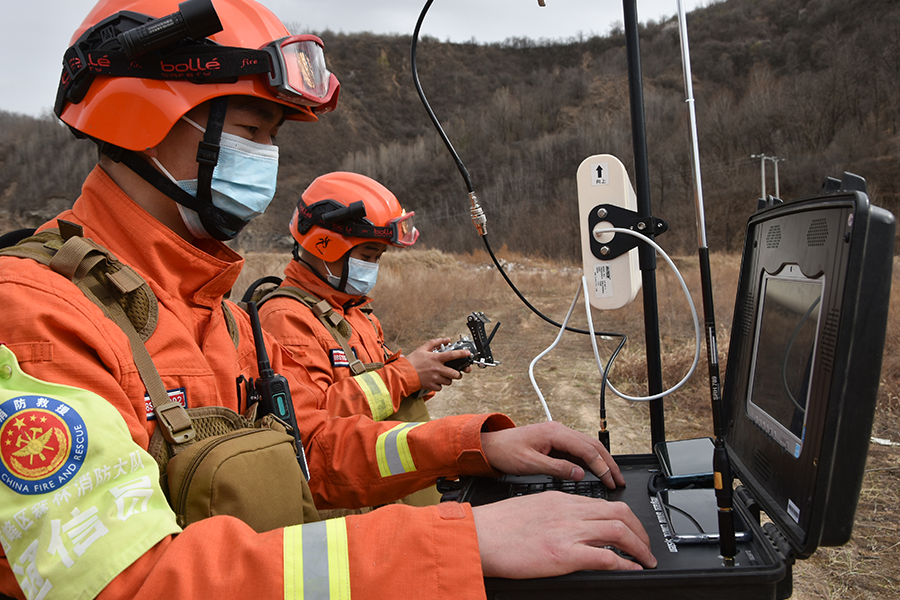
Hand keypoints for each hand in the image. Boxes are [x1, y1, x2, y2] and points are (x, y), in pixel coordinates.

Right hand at [405, 338, 470, 391]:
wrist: (403, 374)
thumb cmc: (412, 361)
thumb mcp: (422, 349)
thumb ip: (435, 343)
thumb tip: (445, 339)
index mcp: (436, 358)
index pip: (453, 355)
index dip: (462, 354)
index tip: (468, 353)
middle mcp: (437, 369)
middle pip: (455, 373)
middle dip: (458, 374)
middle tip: (455, 372)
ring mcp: (435, 378)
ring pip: (449, 381)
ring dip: (448, 379)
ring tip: (442, 376)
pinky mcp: (431, 386)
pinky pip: (440, 387)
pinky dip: (439, 385)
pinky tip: (435, 380)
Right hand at [472, 492, 656, 576]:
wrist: (478, 535)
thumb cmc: (496, 527)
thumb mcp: (531, 509)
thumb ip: (554, 514)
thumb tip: (570, 527)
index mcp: (560, 499)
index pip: (603, 503)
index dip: (625, 517)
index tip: (632, 529)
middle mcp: (568, 511)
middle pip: (619, 512)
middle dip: (640, 530)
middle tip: (646, 546)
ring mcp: (567, 531)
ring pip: (618, 531)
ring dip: (639, 547)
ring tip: (646, 560)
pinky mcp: (563, 554)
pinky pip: (605, 557)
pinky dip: (624, 564)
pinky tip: (631, 570)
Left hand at [481, 421, 624, 488]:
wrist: (490, 446)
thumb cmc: (506, 452)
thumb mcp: (530, 464)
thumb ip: (556, 468)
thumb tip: (580, 474)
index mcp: (554, 433)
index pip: (586, 449)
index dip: (601, 466)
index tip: (610, 480)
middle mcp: (559, 431)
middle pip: (592, 445)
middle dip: (608, 463)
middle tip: (619, 480)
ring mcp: (558, 435)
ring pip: (587, 447)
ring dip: (601, 461)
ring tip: (613, 477)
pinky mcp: (555, 442)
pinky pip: (578, 450)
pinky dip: (590, 461)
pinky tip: (596, 471)